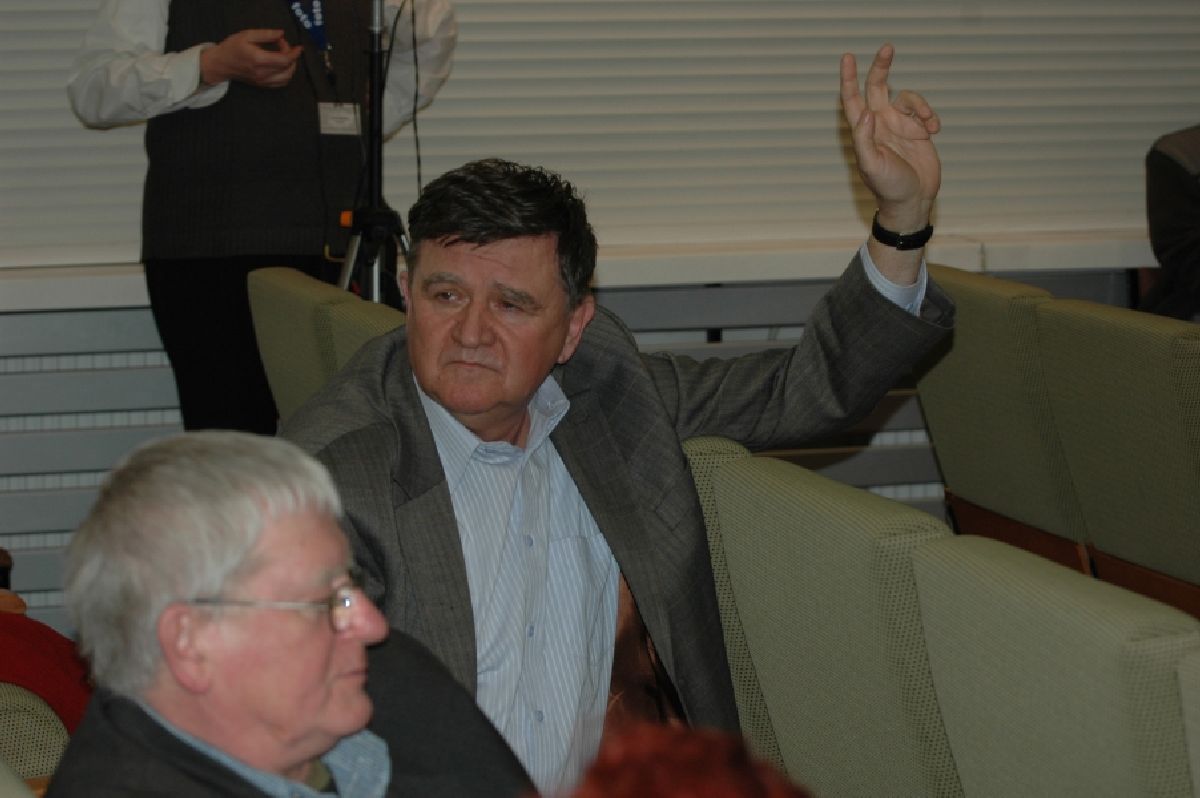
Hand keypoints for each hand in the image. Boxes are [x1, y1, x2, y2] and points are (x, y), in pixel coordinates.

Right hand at [200, 29, 302, 88]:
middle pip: (288, 69)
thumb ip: (266, 34)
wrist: (221, 64)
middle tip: (284, 46)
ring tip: (285, 56)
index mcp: (259, 60)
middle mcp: (262, 73)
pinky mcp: (262, 85)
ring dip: (291, 67)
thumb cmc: (232, 48)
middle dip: (291, 57)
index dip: (294, 53)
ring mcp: (263, 81)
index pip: (285, 60)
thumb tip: (281, 34)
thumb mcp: (247, 35)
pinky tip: (282, 66)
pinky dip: (286, 75)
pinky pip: (280, 83)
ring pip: (286, 78)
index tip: (297, 46)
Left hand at [840, 43, 940, 231]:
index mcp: (864, 131)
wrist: (913, 200)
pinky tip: (934, 131)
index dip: (849, 78)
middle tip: (888, 47)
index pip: (852, 99)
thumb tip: (867, 114)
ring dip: (920, 106)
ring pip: (907, 98)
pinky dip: (931, 116)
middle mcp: (879, 124)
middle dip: (882, 67)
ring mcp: (899, 125)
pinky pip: (923, 111)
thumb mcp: (872, 166)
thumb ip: (865, 140)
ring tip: (928, 125)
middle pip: (877, 87)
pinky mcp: (917, 130)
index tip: (848, 57)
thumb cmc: (888, 186)